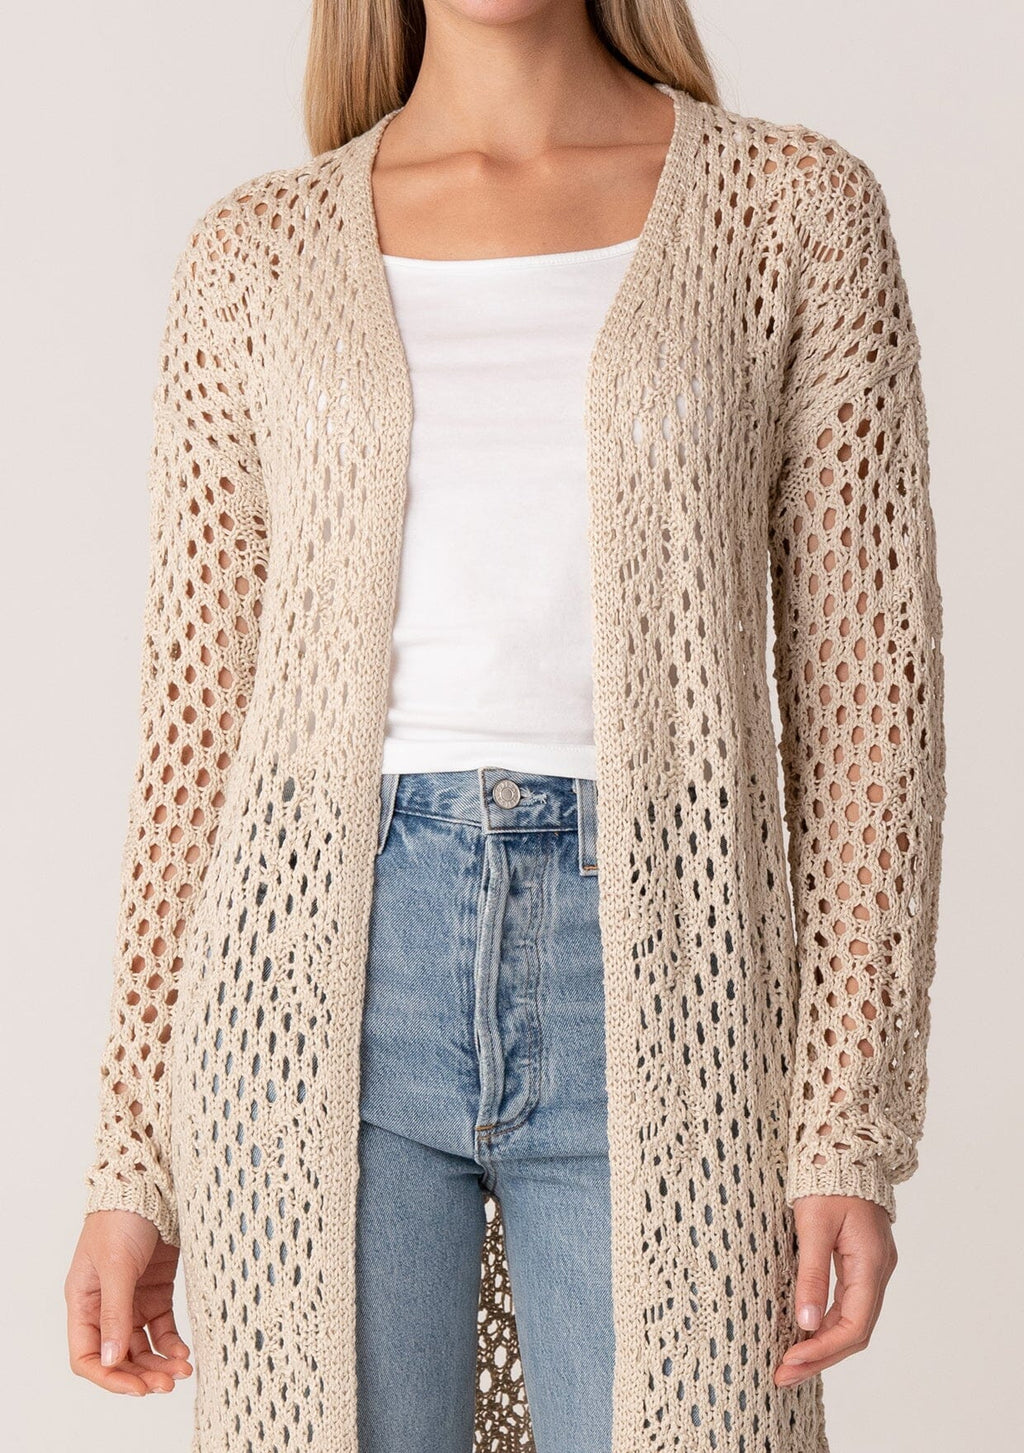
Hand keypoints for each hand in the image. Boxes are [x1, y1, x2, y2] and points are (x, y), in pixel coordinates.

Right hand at [65, 1210, 192, 1394]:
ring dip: (160, 1362)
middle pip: (119, 1355)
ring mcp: (133, 1298)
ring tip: (182, 1371)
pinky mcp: (157, 1289)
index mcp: (83, 1301)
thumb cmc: (122, 1217)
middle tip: (167, 1385)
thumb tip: (111, 1360)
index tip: (136, 1388)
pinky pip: (162, 1327)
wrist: (151, 1182)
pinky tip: (184, 1351)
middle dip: (141, 1374)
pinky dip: (172, 1342)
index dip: (109, 1377)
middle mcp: (105, 1305)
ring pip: (143, 1345)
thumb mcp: (117, 1266)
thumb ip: (115, 1313)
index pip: (86, 1355)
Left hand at [774, 1195, 897, 1386]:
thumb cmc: (827, 1177)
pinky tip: (804, 1332)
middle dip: (820, 1356)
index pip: (853, 1326)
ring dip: (822, 1344)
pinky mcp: (860, 1261)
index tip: (789, 1362)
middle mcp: (877, 1270)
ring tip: (790, 1364)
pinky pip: (848, 1304)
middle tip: (783, 1376)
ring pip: (852, 1320)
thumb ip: (812, 1274)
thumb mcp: (813, 1224)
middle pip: (854, 1330)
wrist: (842, 1144)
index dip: (822, 1350)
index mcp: (870, 1263)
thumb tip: (805, 1323)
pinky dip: (826, 1323)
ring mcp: (872, 1266)